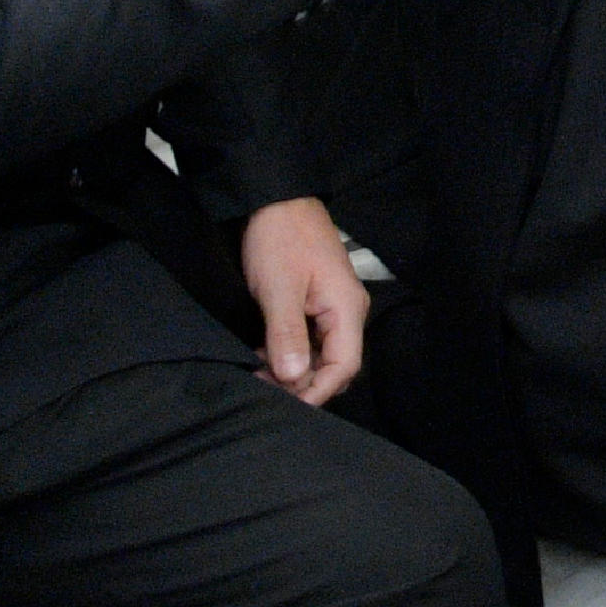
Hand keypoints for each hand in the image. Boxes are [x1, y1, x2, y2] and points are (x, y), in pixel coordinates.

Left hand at [240, 197, 367, 406]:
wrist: (276, 201)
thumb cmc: (281, 241)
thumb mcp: (279, 289)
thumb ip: (288, 335)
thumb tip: (294, 378)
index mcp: (347, 308)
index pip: (345, 366)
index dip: (317, 391)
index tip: (283, 405)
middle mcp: (347, 311)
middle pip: (336, 363)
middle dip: (304, 384)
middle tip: (263, 389)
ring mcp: (332, 306)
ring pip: (322, 353)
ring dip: (294, 369)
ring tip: (258, 375)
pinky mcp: (317, 301)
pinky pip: (311, 339)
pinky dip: (290, 353)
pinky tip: (263, 356)